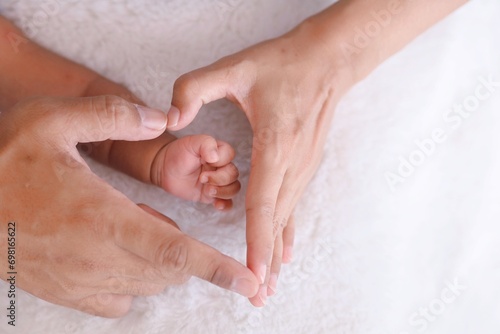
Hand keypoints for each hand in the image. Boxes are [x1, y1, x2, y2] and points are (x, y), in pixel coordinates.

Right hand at [0, 96, 257, 316]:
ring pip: (148, 283)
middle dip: (184, 250)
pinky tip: (118, 253)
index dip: (217, 269)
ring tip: (130, 227)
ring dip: (160, 260)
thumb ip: (111, 115)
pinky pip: (118, 300)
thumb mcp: (51, 120)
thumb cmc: (3, 161)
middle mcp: (97, 257)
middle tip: (153, 216)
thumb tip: (159, 119)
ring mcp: (80, 281)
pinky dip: (135, 281)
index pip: (175, 251)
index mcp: (103, 217)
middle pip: (168, 269)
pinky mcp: (65, 292)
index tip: (248, 282)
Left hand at [151, 135, 240, 209]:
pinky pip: (228, 203)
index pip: (230, 155)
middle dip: (219, 178)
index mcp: (219, 151)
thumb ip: (206, 144)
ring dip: (222, 192)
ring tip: (207, 190)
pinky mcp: (212, 195)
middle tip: (202, 178)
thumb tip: (216, 157)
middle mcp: (222, 167)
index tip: (205, 161)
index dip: (221, 160)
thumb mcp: (191, 143)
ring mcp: (218, 182)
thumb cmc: (179, 153)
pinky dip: (225, 205)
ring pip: (234, 189)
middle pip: (233, 174)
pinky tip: (216, 204)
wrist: (165, 168)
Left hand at [166, 22, 352, 304]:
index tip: (255, 272)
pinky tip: (287, 254)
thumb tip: (169, 117)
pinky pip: (293, 207)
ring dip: (277, 254)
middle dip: (266, 261)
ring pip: (286, 219)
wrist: (326, 62)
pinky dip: (286, 234)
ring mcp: (302, 167)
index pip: (264, 202)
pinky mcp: (304, 166)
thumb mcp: (235, 67)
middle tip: (258, 297)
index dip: (258, 240)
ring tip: (269, 287)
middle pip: (276, 222)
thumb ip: (195, 88)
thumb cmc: (282, 64)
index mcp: (275, 145)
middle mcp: (292, 164)